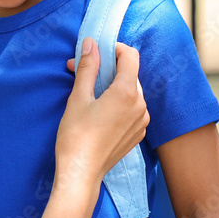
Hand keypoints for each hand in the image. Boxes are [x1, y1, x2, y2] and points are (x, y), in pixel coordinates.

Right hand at [54, 37, 148, 193]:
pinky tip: (100, 111)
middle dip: (108, 68)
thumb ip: (88, 67)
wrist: (81, 173)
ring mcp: (142, 121)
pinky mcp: (138, 133)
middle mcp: (140, 106)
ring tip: (89, 93)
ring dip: (113, 86)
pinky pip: (132, 108)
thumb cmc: (76, 136)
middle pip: (130, 74)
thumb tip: (91, 44)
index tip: (96, 53)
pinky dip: (119, 103)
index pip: (130, 56)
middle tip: (83, 72)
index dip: (114, 49)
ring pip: (131, 91)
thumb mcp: (78, 98)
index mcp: (127, 93)